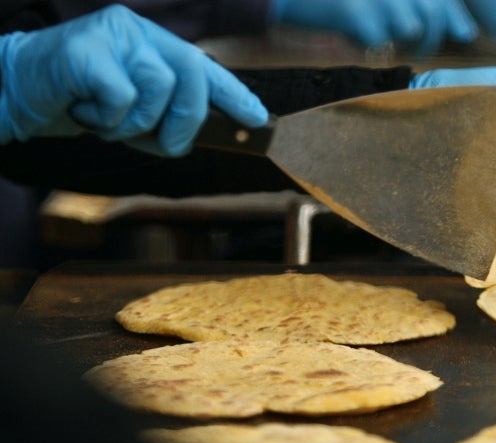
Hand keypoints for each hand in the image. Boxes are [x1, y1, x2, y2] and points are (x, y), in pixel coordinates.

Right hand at [0, 5, 267, 155]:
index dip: (235, 94)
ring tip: (106, 122)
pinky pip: (122, 97)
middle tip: (164, 142)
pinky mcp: (86, 50)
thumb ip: (167, 118)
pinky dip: (106, 119)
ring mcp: (112, 36)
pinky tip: (84, 112)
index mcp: (154, 45)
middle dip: (187, 119)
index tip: (258, 118)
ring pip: (159, 87)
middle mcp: (139, 33)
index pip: (205, 67)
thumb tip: (207, 136)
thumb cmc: (82, 104)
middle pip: (193, 74)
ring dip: (136, 123)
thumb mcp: (134, 115)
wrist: (16, 91)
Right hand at [271, 0, 477, 55]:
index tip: (464, 35)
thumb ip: (411, 8)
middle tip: (418, 55)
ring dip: (405, 46)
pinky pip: (380, 41)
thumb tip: (460, 32)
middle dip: (432, 40)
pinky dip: (373, 49)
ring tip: (390, 49)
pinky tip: (359, 45)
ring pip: (412, 29)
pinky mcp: (354, 12)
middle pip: (432, 14)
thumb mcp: (377, 2)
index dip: (455, 16)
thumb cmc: (337, 4)